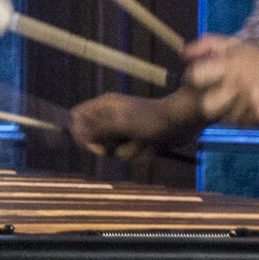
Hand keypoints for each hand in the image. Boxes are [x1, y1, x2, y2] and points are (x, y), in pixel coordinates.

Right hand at [70, 85, 205, 158]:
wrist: (181, 122)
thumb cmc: (150, 119)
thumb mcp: (121, 123)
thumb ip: (98, 128)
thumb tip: (78, 133)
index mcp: (104, 106)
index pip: (78, 116)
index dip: (79, 131)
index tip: (90, 144)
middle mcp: (110, 117)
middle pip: (93, 138)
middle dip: (107, 146)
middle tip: (119, 144)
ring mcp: (123, 129)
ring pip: (112, 149)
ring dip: (127, 151)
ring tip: (141, 142)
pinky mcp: (135, 139)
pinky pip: (127, 153)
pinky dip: (137, 153)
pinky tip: (148, 146)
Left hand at [182, 33, 258, 127]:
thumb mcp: (237, 45)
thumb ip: (208, 45)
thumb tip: (182, 52)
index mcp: (229, 63)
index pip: (196, 76)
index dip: (192, 81)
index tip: (198, 82)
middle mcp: (237, 83)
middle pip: (207, 106)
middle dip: (209, 105)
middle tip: (219, 99)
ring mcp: (250, 100)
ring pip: (226, 117)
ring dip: (231, 111)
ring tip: (244, 100)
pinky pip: (244, 122)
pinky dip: (248, 116)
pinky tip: (257, 105)